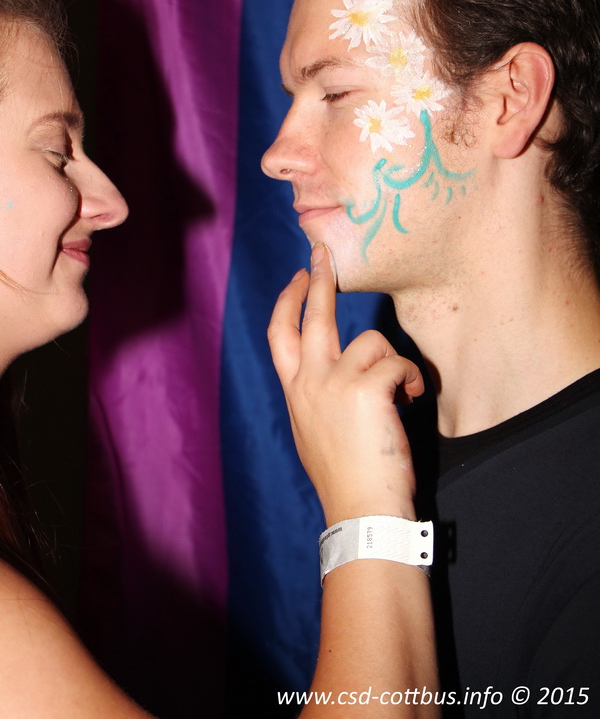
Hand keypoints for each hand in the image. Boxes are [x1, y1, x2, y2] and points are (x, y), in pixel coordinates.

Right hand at [268, 243, 423, 525]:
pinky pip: (396, 363)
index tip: (297, 279)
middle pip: (311, 317)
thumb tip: (342, 375)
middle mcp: (308, 382)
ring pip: (371, 342)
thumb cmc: (346, 477)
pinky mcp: (365, 389)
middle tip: (322, 253)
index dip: (287, 303)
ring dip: (392, 363)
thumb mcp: (316, 431)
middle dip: (318, 280)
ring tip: (400, 395)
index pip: (281, 336)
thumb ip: (320, 397)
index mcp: (295, 393)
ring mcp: (334, 384)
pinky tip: (410, 401)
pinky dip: (409, 380)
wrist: (360, 511)